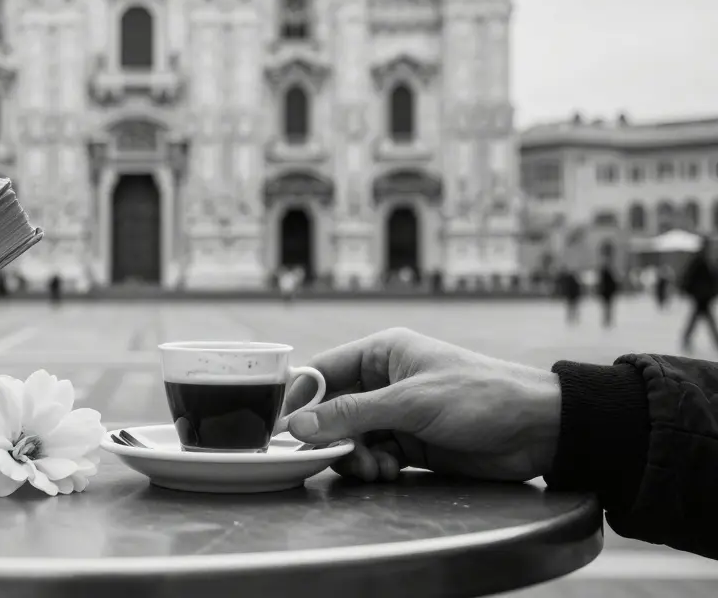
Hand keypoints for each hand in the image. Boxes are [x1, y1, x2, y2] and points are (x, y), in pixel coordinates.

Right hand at [283, 328, 560, 482]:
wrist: (539, 430)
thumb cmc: (479, 396)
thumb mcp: (410, 402)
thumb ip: (352, 414)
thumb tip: (299, 425)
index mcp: (383, 353)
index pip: (325, 371)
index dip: (303, 397)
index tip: (288, 427)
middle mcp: (385, 381)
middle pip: (333, 410)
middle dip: (332, 436)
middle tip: (342, 456)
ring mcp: (397, 414)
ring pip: (351, 437)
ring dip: (354, 456)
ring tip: (373, 468)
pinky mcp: (411, 443)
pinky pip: (374, 455)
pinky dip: (373, 467)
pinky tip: (388, 472)